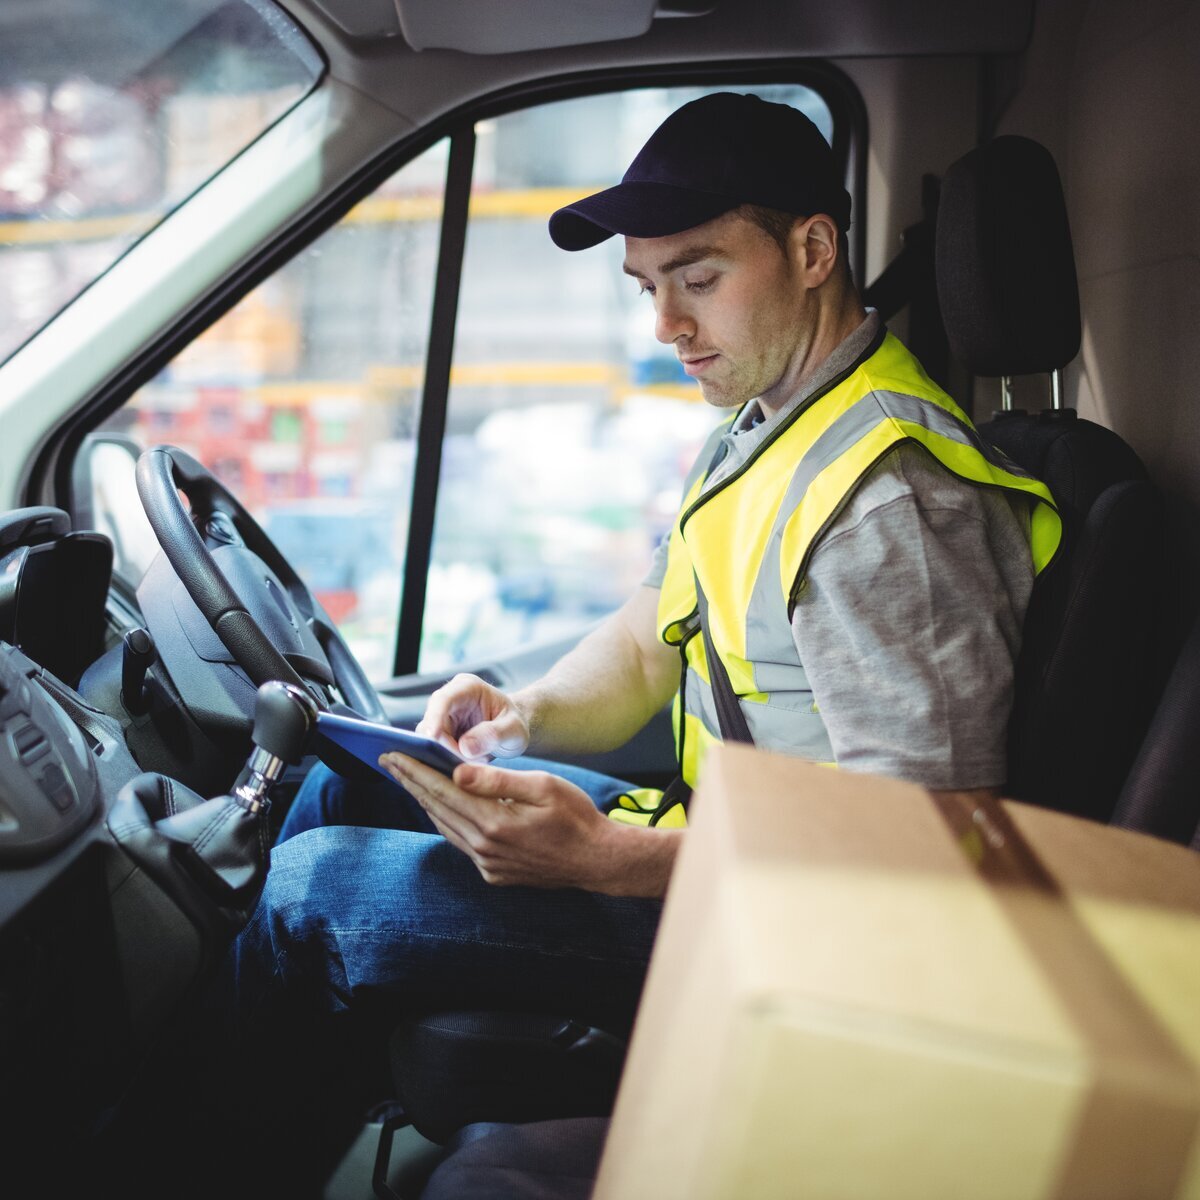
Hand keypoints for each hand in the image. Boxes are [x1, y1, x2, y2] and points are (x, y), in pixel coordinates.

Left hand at [379, 753, 610, 889]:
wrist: (597, 860)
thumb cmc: (576, 817)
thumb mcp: (542, 786)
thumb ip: (497, 780)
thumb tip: (456, 772)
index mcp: (494, 821)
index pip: (442, 791)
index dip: (414, 770)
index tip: (392, 754)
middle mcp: (485, 847)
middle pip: (436, 808)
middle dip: (410, 782)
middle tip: (388, 761)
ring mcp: (488, 864)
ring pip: (445, 827)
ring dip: (425, 802)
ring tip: (409, 780)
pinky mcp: (494, 873)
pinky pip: (461, 843)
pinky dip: (446, 821)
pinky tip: (441, 808)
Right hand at [415, 673, 529, 761]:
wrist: (510, 732)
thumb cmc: (514, 725)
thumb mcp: (514, 730)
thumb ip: (494, 735)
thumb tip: (465, 747)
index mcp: (467, 687)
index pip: (443, 700)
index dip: (434, 717)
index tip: (432, 738)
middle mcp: (448, 699)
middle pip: (431, 722)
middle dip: (441, 746)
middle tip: (464, 764)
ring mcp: (441, 717)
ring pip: (427, 739)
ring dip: (443, 756)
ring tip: (469, 766)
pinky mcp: (438, 735)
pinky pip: (431, 750)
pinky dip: (443, 761)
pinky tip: (460, 769)